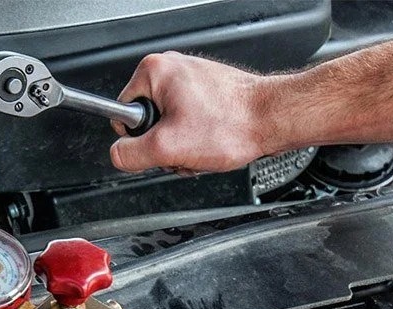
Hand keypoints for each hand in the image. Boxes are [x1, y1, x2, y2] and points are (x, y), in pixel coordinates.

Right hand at [110, 52, 279, 173]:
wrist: (274, 119)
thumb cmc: (233, 124)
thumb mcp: (168, 148)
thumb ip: (131, 155)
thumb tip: (118, 156)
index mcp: (154, 72)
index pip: (121, 114)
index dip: (140, 139)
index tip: (163, 142)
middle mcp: (172, 69)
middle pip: (148, 123)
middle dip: (165, 145)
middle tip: (188, 147)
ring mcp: (191, 80)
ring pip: (170, 127)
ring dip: (183, 146)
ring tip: (205, 144)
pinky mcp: (207, 92)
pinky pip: (189, 123)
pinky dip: (198, 138)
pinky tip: (213, 140)